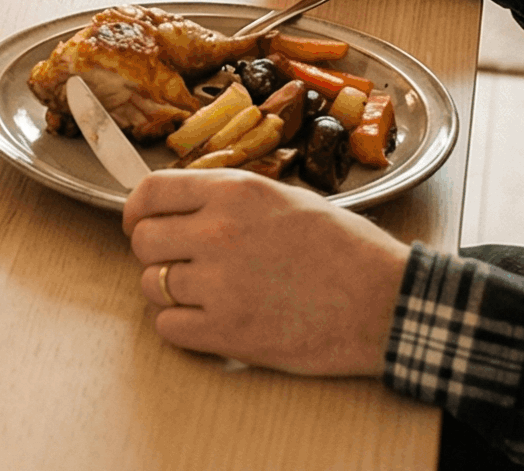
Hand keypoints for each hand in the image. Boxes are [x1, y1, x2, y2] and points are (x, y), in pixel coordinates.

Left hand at [123, 168, 408, 374]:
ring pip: (150, 285)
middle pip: (142, 240)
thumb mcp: (286, 199)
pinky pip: (168, 327)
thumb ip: (230, 200)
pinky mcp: (227, 332)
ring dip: (168, 291)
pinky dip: (180, 326)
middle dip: (153, 252)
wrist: (385, 303)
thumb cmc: (347, 250)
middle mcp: (219, 231)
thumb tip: (183, 207)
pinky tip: (208, 321)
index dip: (138, 210)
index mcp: (235, 191)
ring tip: (203, 293)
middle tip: (179, 262)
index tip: (140, 223)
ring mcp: (220, 283)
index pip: (151, 191)